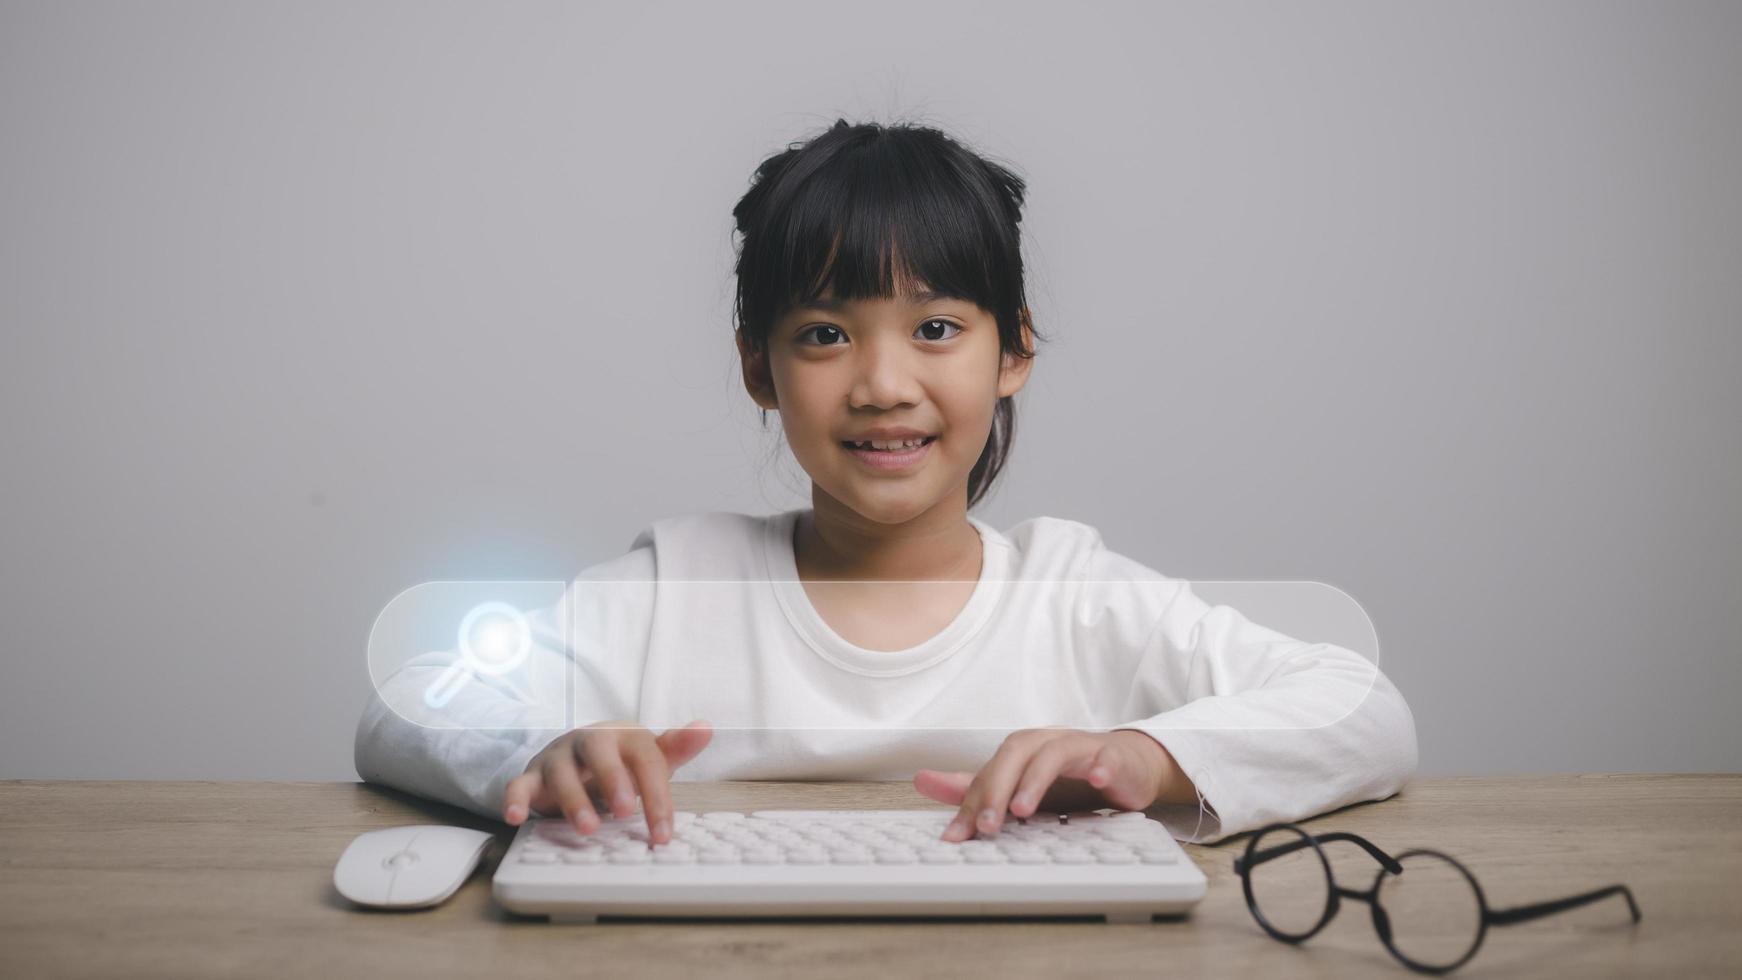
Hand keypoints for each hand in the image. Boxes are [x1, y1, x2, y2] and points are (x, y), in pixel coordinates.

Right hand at [501, 718, 711, 844]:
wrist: (579, 753)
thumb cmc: (621, 761)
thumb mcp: (650, 756)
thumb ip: (676, 747)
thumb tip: (706, 727)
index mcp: (624, 736)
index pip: (645, 759)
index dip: (656, 794)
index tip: (664, 832)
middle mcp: (589, 741)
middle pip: (599, 752)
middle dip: (613, 780)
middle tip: (625, 811)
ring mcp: (559, 757)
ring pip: (561, 771)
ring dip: (573, 799)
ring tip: (588, 829)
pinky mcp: (532, 775)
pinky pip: (519, 783)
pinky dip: (514, 798)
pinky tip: (515, 817)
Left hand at [914, 728, 1190, 841]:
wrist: (1127, 766)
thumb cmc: (1070, 777)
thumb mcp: (1020, 786)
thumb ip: (976, 787)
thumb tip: (923, 782)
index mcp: (1022, 751)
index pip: (989, 772)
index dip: (970, 803)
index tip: (955, 836)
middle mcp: (1046, 743)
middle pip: (1015, 753)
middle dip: (997, 789)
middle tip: (987, 826)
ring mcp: (1081, 747)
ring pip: (1054, 753)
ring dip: (1036, 780)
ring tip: (1023, 810)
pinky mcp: (1113, 757)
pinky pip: (1107, 758)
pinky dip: (1100, 768)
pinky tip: (1095, 781)